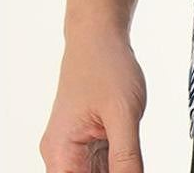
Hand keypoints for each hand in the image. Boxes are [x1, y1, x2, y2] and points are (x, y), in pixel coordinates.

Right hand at [39, 28, 146, 171]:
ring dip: (116, 170)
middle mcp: (60, 155)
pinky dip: (117, 164)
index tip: (130, 171)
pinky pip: (100, 164)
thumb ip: (127, 158)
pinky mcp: (84, 139)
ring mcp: (72, 147)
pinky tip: (131, 157)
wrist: (98, 33)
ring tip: (130, 145)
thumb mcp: (123, 115)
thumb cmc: (106, 65)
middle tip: (133, 162)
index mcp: (60, 154)